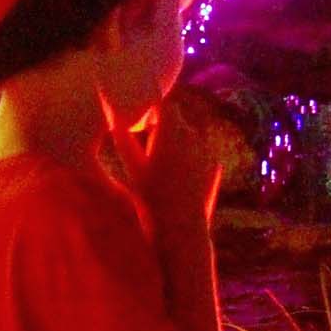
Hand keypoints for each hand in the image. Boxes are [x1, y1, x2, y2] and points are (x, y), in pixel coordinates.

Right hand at [108, 96, 220, 230]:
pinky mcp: (215, 163)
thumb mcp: (132, 167)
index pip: (165, 104)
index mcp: (172, 131)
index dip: (153, 108)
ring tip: (162, 162)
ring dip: (178, 140)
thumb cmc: (150, 196)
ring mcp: (207, 148)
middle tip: (147, 141)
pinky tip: (177, 175)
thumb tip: (114, 116)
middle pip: (178, 119)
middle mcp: (194, 135)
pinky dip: (190, 156)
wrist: (180, 226)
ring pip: (190, 134)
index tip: (143, 118)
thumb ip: (123, 138)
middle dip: (164, 125)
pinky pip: (200, 151)